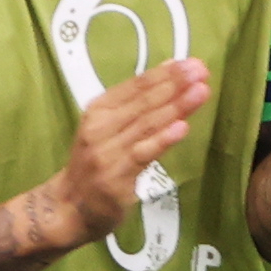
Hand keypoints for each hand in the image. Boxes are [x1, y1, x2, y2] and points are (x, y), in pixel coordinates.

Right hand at [43, 60, 205, 240]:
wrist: (69, 207)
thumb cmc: (96, 164)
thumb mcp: (107, 128)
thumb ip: (136, 105)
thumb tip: (170, 74)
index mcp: (98, 109)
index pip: (135, 86)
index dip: (164, 73)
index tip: (191, 63)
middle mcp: (100, 127)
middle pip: (143, 102)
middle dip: (175, 85)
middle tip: (201, 71)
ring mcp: (107, 152)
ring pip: (146, 125)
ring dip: (176, 107)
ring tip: (200, 92)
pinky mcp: (116, 178)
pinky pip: (143, 154)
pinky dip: (163, 139)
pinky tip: (183, 127)